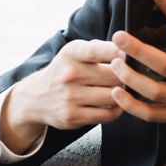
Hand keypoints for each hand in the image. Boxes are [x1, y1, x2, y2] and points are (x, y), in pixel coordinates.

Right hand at [3, 38, 126, 149]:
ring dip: (122, 95)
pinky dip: (116, 110)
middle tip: (129, 77)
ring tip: (121, 91)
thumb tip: (129, 51)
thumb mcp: (74, 53)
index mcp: (71, 54)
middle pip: (115, 76)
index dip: (118, 52)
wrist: (36, 97)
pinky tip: (114, 105)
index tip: (130, 55)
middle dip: (126, 77)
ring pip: (114, 97)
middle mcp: (69, 74)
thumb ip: (100, 49)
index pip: (98, 50)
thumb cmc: (64, 71)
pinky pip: (107, 115)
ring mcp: (70, 97)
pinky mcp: (73, 116)